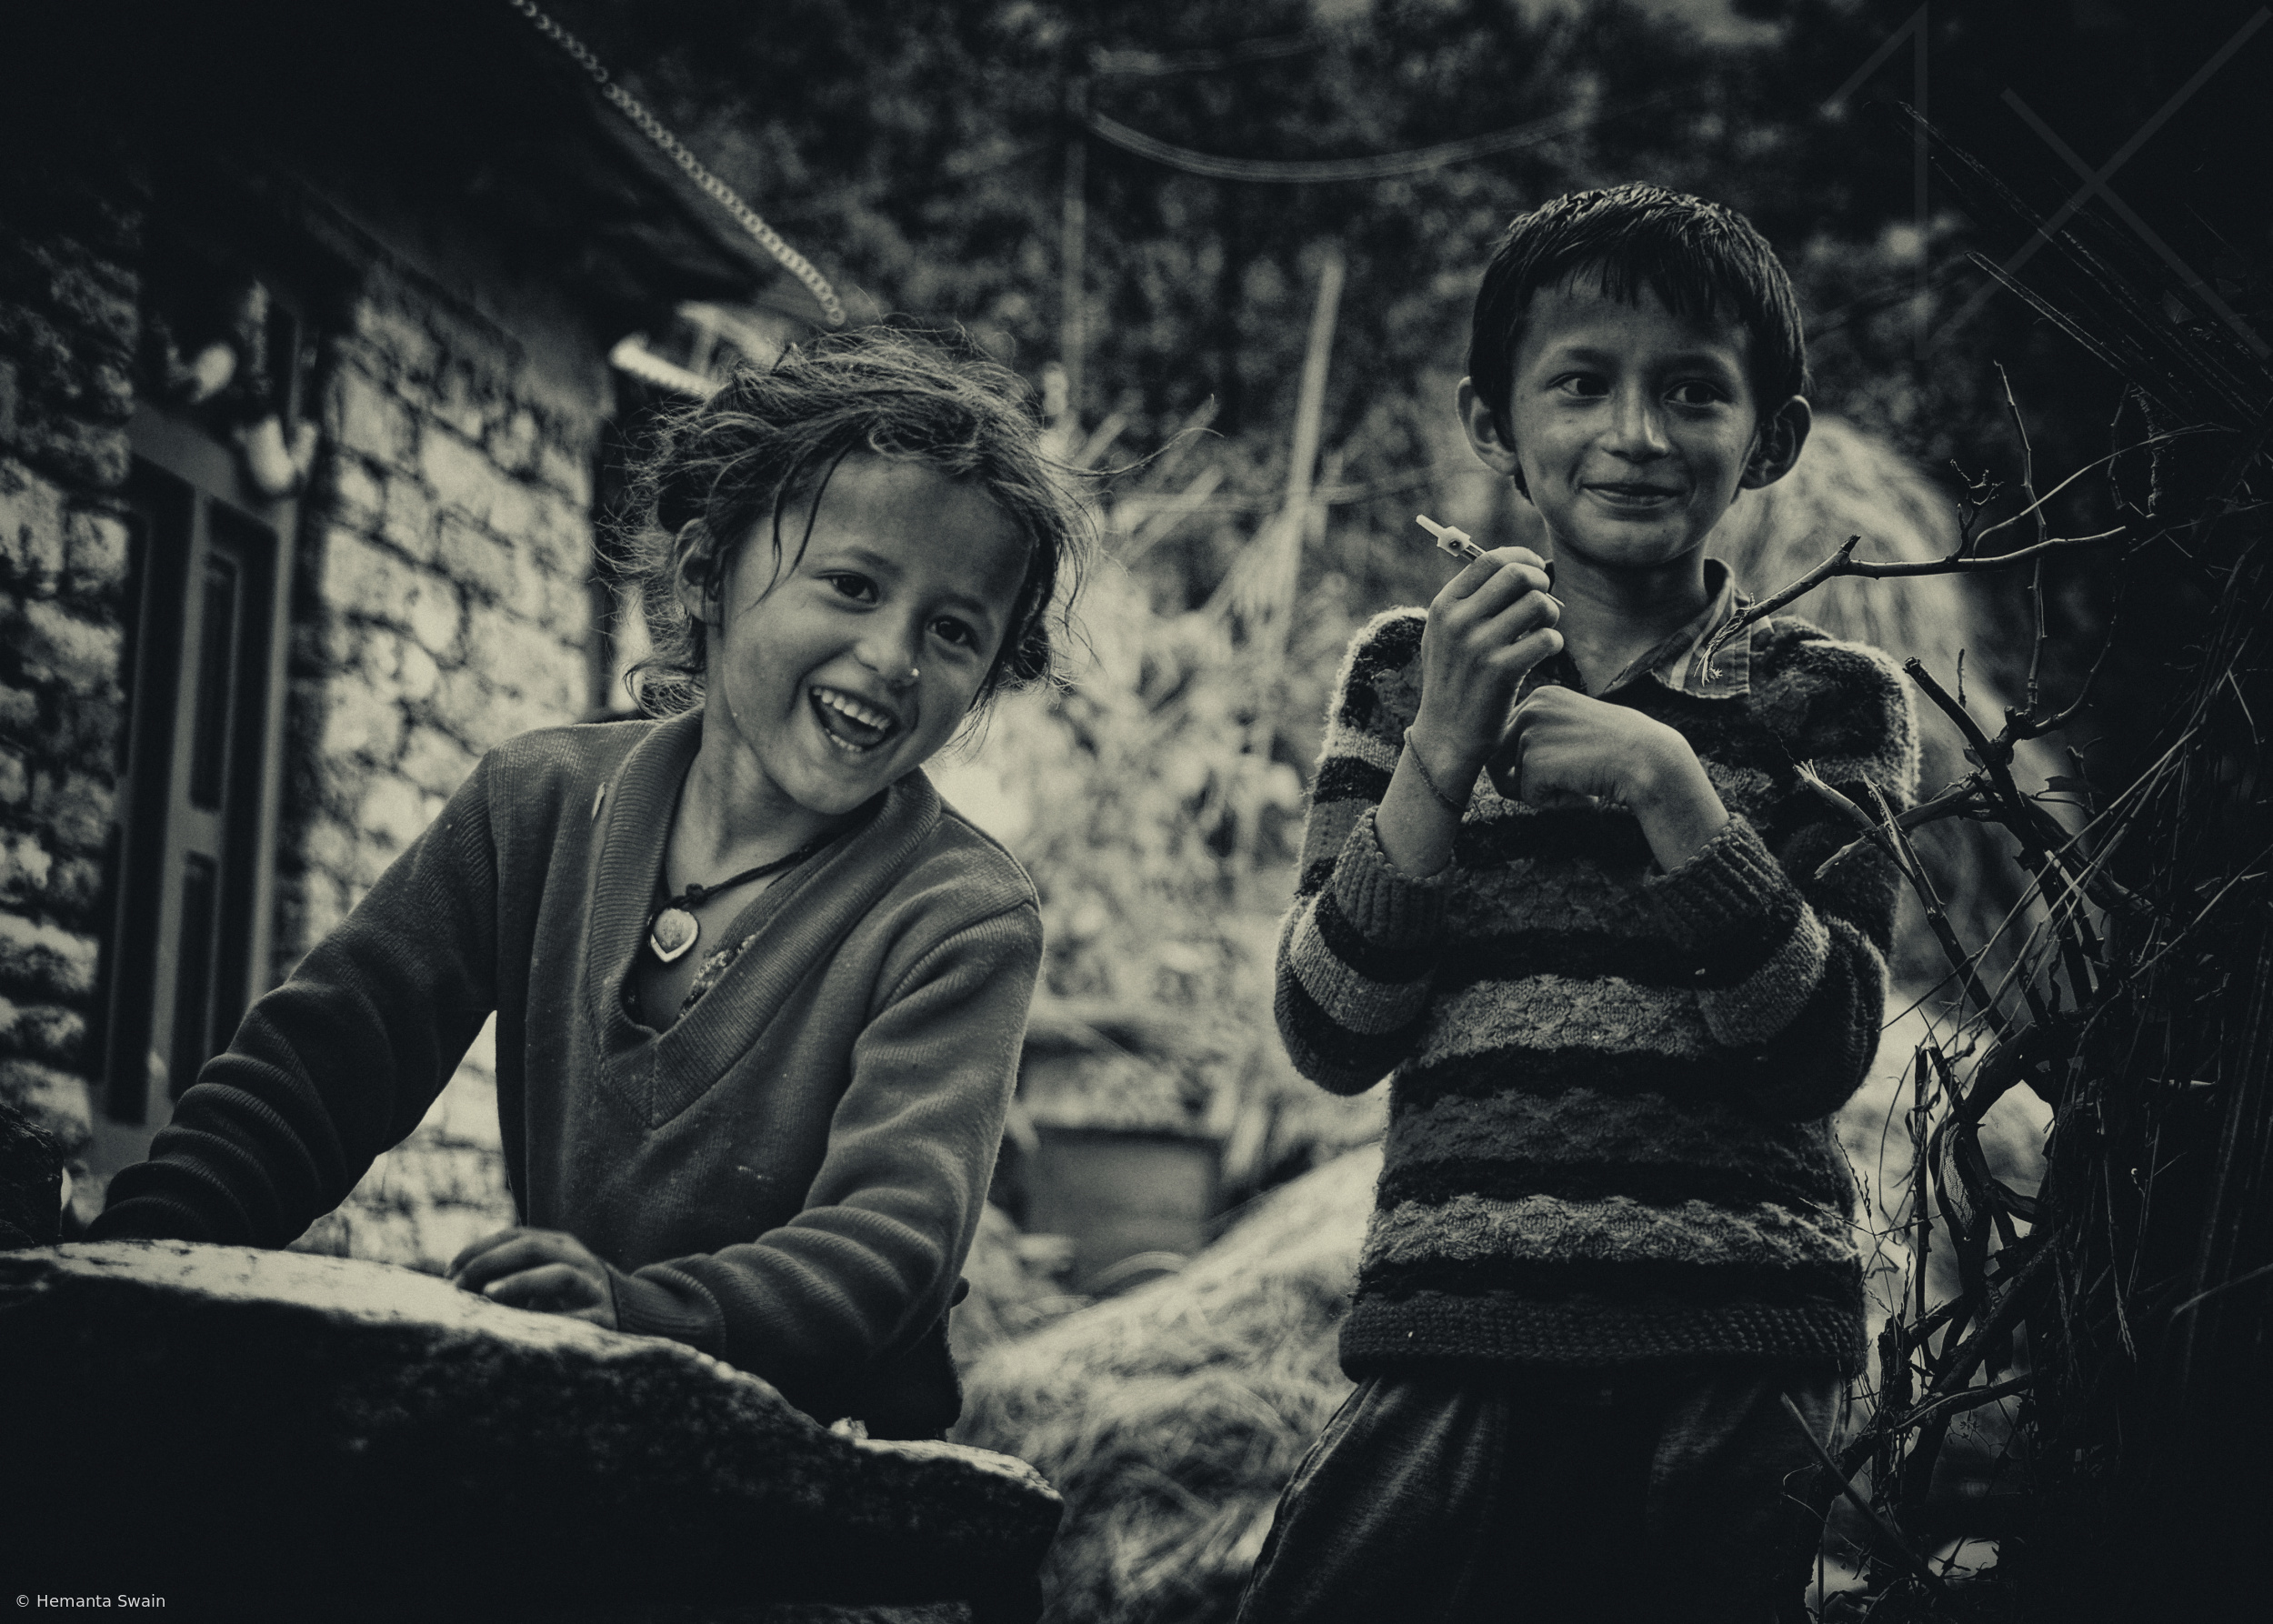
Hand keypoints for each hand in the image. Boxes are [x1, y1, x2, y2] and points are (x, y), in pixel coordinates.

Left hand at [447, 1226, 616, 1327]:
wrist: (633, 1314)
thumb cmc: (570, 1299)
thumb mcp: (543, 1277)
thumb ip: (510, 1275)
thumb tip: (457, 1285)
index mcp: (561, 1245)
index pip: (515, 1235)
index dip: (479, 1249)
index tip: (449, 1272)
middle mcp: (577, 1260)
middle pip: (532, 1248)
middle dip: (489, 1263)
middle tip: (458, 1286)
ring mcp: (592, 1287)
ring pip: (558, 1275)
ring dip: (520, 1283)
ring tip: (489, 1295)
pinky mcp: (603, 1318)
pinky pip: (575, 1319)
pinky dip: (547, 1322)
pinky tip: (522, 1330)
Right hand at [1407, 546, 1562, 786]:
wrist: (1446, 735)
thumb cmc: (1454, 680)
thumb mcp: (1444, 635)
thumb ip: (1470, 601)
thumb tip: (1519, 565)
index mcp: (1443, 606)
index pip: (1489, 559)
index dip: (1521, 558)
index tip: (1535, 569)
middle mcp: (1458, 622)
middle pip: (1517, 574)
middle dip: (1541, 582)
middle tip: (1544, 600)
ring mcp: (1479, 646)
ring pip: (1538, 604)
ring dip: (1551, 615)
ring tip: (1543, 630)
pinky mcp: (1502, 671)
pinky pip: (1547, 639)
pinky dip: (1554, 643)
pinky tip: (1543, 653)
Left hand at [1491, 687, 1730, 868]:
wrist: (1650, 759)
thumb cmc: (1619, 750)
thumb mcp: (1575, 729)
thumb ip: (1542, 738)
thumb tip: (1500, 770)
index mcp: (1541, 696)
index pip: (1506, 737)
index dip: (1524, 763)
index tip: (1562, 768)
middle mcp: (1531, 707)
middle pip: (1497, 758)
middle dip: (1519, 782)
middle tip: (1560, 789)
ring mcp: (1531, 732)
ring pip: (1513, 780)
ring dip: (1542, 793)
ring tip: (1580, 785)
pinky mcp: (1535, 760)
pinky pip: (1529, 797)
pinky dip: (1553, 804)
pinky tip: (1583, 794)